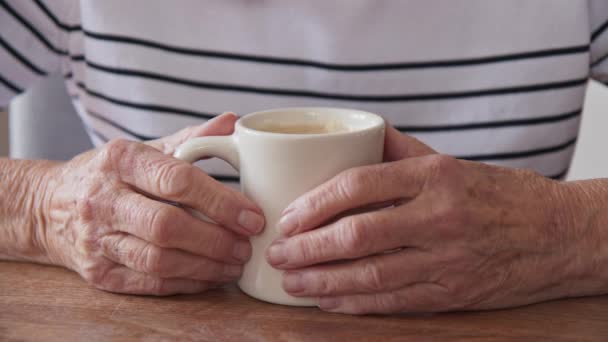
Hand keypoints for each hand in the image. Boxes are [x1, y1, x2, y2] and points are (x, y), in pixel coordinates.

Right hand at [41, 113, 264, 294]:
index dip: (221, 202)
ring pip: (159, 260)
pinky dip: (186, 283)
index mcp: (120, 159)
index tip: (252, 216)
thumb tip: (233, 122)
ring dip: (206, 266)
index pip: (177, 181)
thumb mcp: (143, 149)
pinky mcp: (97, 272)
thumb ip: (190, 139)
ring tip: (234, 264)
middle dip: (216, 240)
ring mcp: (96, 239)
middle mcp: (103, 199)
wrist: (49, 206)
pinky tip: (209, 277)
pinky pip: (149, 283)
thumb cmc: (109, 174)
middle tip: (246, 246)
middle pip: (168, 226)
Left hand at [266, 125, 588, 313]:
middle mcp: (438, 217)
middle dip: (308, 247)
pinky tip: (328, 302)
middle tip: (278, 252)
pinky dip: (355, 304)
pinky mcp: (452, 293)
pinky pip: (393, 302)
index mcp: (434, 176)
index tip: (289, 216)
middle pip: (356, 235)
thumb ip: (401, 150)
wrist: (557, 234)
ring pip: (370, 275)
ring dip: (323, 282)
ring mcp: (446, 260)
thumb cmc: (498, 193)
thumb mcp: (452, 161)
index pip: (358, 185)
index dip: (315, 204)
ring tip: (291, 281)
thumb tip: (357, 135)